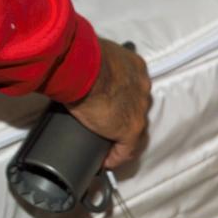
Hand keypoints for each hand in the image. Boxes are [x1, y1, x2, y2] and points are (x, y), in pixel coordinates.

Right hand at [66, 37, 151, 167]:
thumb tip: (75, 69)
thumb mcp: (92, 57)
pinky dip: (116, 157)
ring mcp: (139, 110)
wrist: (80, 66)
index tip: (112, 105)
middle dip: (124, 117)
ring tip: (108, 146)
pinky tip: (105, 161)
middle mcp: (142, 88)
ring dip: (122, 139)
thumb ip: (92, 65)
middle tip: (108, 126)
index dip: (124, 99)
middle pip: (137, 109)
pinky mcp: (130, 129)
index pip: (134, 88)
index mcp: (135, 67)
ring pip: (135, 130)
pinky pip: (127, 149)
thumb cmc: (79, 56)